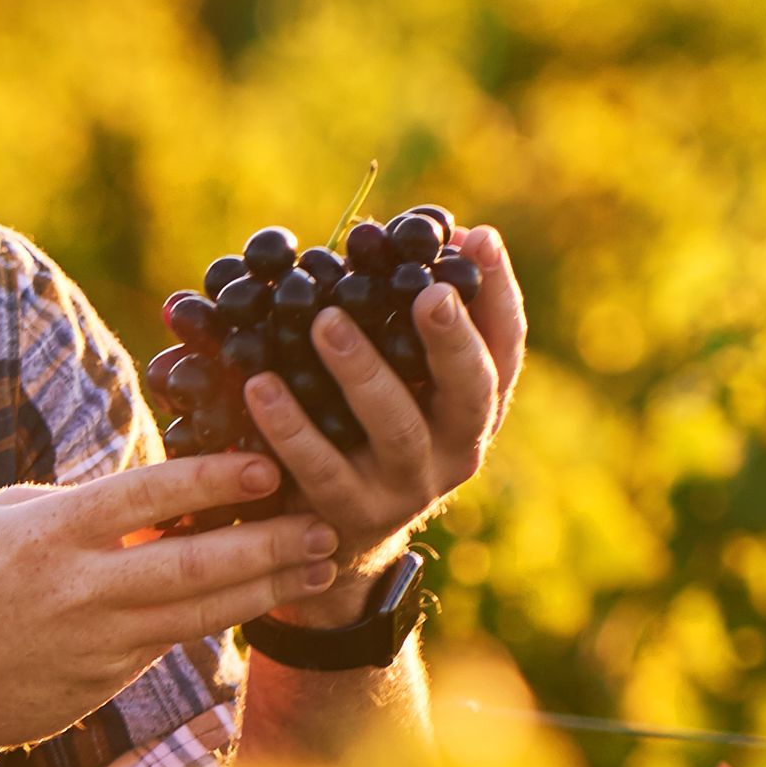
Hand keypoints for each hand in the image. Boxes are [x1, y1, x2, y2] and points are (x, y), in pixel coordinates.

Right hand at [0, 448, 331, 758]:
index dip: (212, 479)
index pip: (146, 497)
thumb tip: (152, 496)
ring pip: (198, 613)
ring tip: (319, 563)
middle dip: (267, 545)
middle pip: (193, 565)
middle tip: (324, 526)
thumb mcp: (6, 520)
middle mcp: (79, 589)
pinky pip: (170, 643)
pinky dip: (218, 616)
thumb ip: (81, 506)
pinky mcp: (101, 684)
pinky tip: (260, 596)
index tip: (266, 464)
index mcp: (50, 533)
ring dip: (265, 588)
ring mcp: (95, 644)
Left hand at [229, 230, 521, 582]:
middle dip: (453, 339)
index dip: (498, 293)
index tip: (478, 237)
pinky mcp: (350, 516)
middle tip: (430, 292)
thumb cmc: (365, 428)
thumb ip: (403, 315)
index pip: (506, 347)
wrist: (336, 539)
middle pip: (472, 391)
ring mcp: (407, 488)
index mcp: (475, 408)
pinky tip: (259, 384)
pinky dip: (290, 427)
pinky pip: (321, 468)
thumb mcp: (398, 377)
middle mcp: (457, 449)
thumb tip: (414, 227)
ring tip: (324, 321)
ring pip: (396, 428)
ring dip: (362, 371)